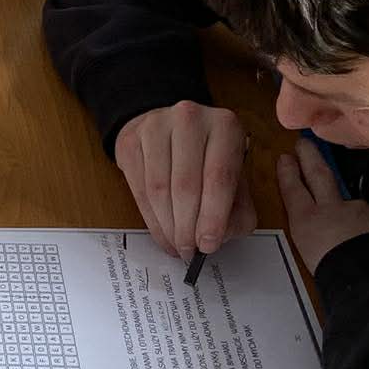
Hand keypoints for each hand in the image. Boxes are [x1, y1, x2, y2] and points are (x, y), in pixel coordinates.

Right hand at [114, 100, 257, 261]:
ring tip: (177, 245)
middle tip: (189, 251)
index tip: (208, 245)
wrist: (171, 131)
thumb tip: (213, 238)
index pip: (219, 177)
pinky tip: (162, 232)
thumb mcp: (236, 179)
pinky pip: (139, 188)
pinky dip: (151, 218)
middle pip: (186, 185)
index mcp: (225, 125)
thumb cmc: (209, 160)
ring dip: (168, 226)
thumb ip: (237, 211)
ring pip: (159, 189)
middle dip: (187, 227)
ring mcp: (156, 125)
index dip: (213, 216)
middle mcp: (190, 117)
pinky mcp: (131, 140)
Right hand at [277, 138, 368, 271]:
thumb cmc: (337, 279)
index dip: (289, 173)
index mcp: (308, 223)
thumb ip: (321, 245)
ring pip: (357, 201)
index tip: (285, 156)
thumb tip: (328, 244)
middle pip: (319, 175)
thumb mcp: (316, 264)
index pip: (294, 191)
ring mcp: (363, 208)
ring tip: (359, 219)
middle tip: (304, 142)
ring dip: (355, 206)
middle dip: (310, 157)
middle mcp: (333, 208)